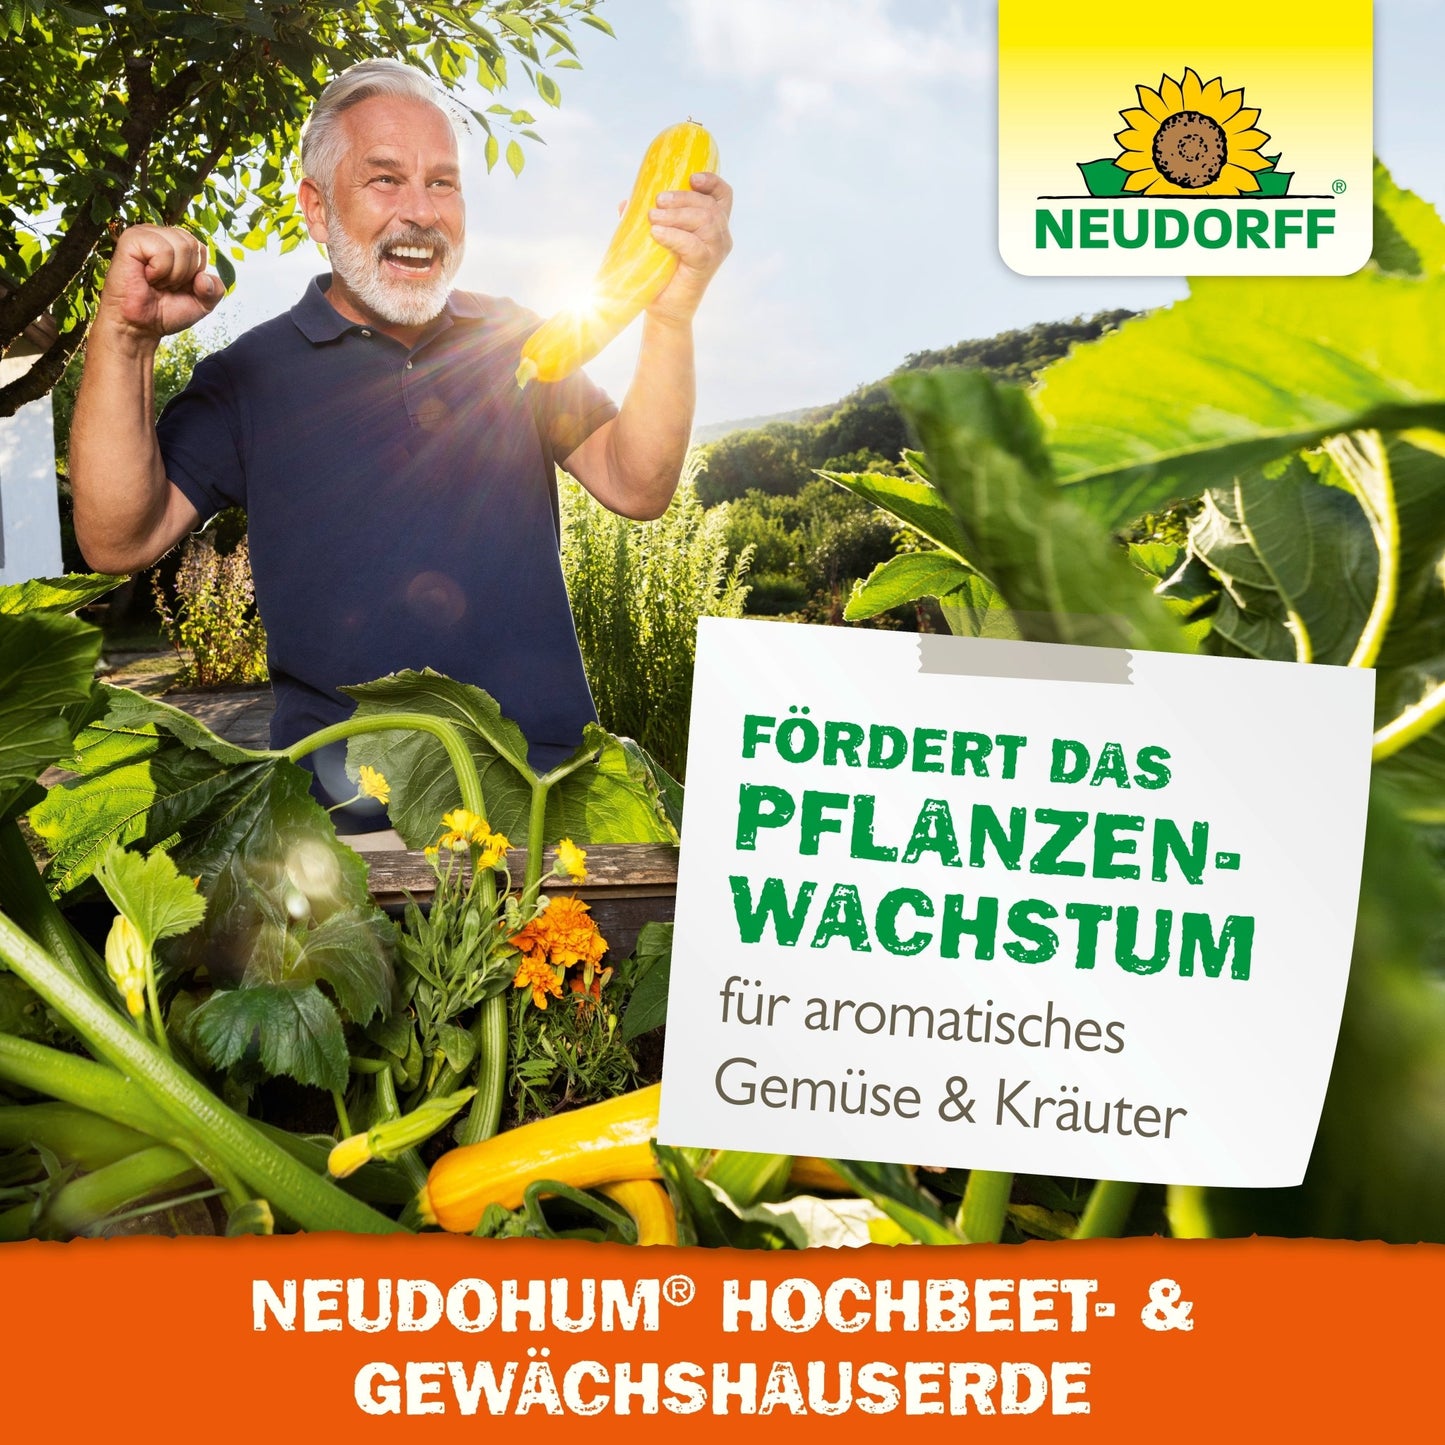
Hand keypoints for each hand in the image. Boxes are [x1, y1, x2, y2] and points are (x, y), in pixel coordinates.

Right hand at [97, 225, 224, 344]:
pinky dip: (160, 271)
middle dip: (185, 274)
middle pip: (193, 245)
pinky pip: (162, 250)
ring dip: (172, 274)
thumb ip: (216, 290)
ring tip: (155, 282)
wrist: (140, 326)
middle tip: (165, 285)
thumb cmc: (166, 311)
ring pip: (181, 247)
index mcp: (175, 242)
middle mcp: (160, 234)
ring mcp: (144, 233)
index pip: (201, 248)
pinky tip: (146, 277)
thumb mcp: (203, 303)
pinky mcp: (131, 239)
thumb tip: (204, 277)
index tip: (177, 286)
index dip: (196, 273)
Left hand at [645, 172, 732, 326]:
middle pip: (708, 205)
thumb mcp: (655, 239)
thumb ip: (648, 219)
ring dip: (676, 215)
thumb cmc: (661, 273)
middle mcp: (720, 236)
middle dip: (682, 198)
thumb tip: (626, 203)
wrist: (664, 309)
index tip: (691, 177)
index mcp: (714, 225)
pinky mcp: (706, 266)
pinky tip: (657, 234)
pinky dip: (674, 236)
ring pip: (704, 220)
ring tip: (653, 218)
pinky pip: (693, 245)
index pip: (722, 196)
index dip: (711, 182)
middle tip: (657, 202)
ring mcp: (716, 252)